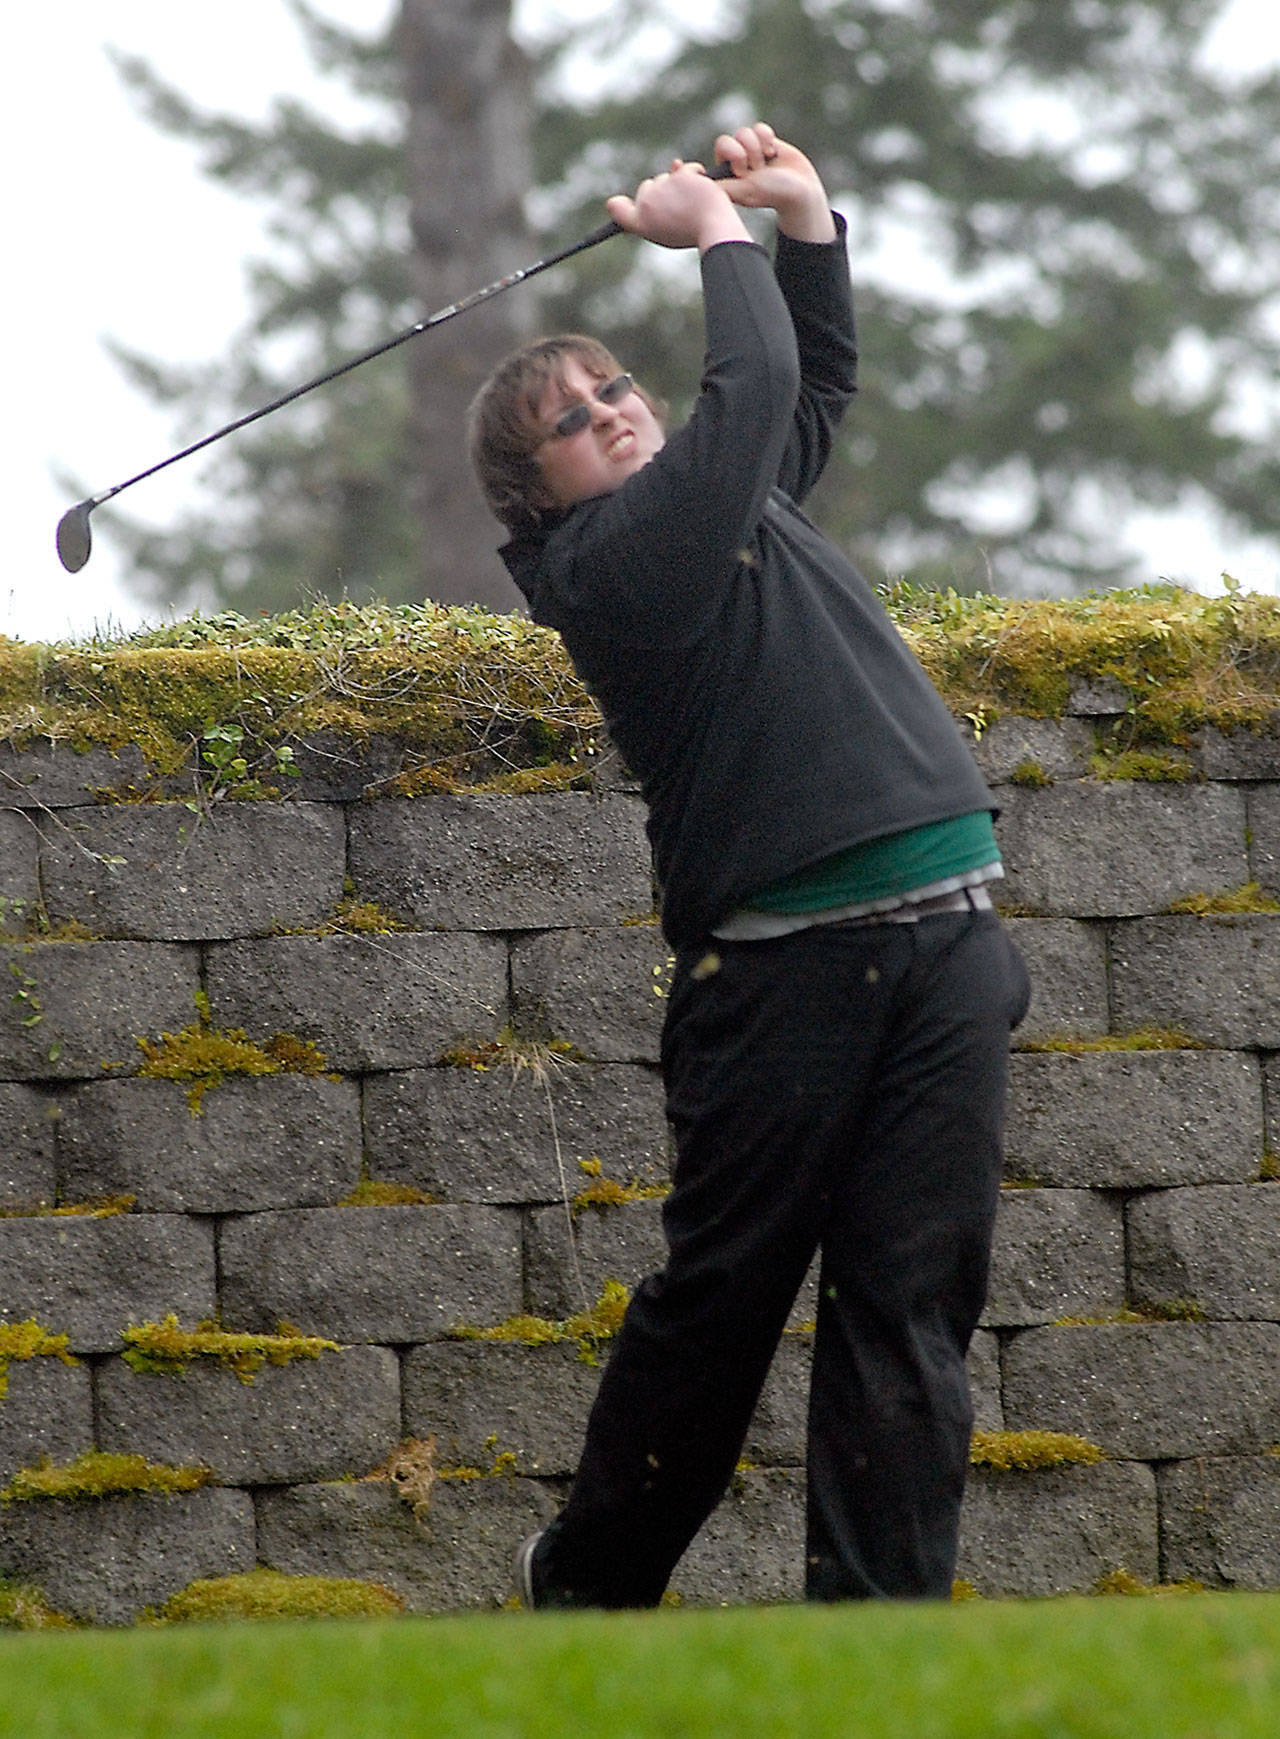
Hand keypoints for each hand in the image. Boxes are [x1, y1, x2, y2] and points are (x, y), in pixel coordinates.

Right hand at [605, 160, 752, 252]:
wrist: (714, 229)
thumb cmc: (693, 233)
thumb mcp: (671, 226)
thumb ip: (662, 203)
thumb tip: (674, 163)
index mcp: (641, 223)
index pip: (619, 211)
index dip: (618, 206)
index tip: (616, 203)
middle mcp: (646, 205)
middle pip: (648, 187)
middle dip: (662, 190)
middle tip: (680, 210)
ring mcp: (661, 189)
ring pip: (668, 176)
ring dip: (681, 183)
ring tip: (693, 203)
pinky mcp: (678, 177)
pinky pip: (686, 169)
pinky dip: (695, 175)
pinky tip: (702, 190)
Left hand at [712, 123, 835, 242]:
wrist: (800, 191)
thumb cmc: (771, 194)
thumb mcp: (743, 190)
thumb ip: (722, 185)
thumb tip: (700, 180)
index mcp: (727, 175)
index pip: (720, 148)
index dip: (732, 153)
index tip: (743, 171)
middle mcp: (736, 163)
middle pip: (730, 138)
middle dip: (746, 149)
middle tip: (756, 168)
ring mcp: (750, 152)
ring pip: (744, 132)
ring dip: (757, 146)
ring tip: (766, 162)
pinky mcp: (765, 143)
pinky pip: (759, 128)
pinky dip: (767, 138)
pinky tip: (772, 153)